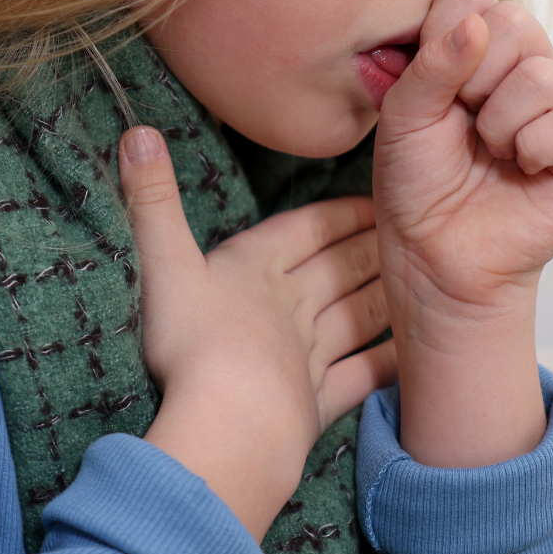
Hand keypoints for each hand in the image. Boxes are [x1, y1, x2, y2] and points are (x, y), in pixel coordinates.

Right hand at [120, 125, 397, 539]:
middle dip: (371, 246)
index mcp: (259, 267)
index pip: (308, 229)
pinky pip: (362, 378)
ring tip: (413, 276)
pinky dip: (387, 364)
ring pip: (358, 315)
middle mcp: (294, 306)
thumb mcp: (164, 263)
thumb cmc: (193, 342)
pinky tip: (408, 355)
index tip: (374, 195)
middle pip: (341, 268)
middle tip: (407, 228)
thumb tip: (139, 130)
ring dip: (383, 294)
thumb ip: (152, 199)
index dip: (339, 212)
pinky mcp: (320, 403)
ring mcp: (312, 355)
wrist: (230, 423)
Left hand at [372, 0, 552, 465]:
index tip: (432, 86)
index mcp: (484, 49)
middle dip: (473, 79)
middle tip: (464, 122)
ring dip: (500, 123)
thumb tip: (475, 22)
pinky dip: (534, 148)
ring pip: (544, 75)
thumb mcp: (403, 113)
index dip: (445, 38)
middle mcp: (531, 68)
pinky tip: (520, 169)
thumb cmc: (418, 183)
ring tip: (491, 153)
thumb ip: (432, 61)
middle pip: (517, 22)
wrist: (435, 255)